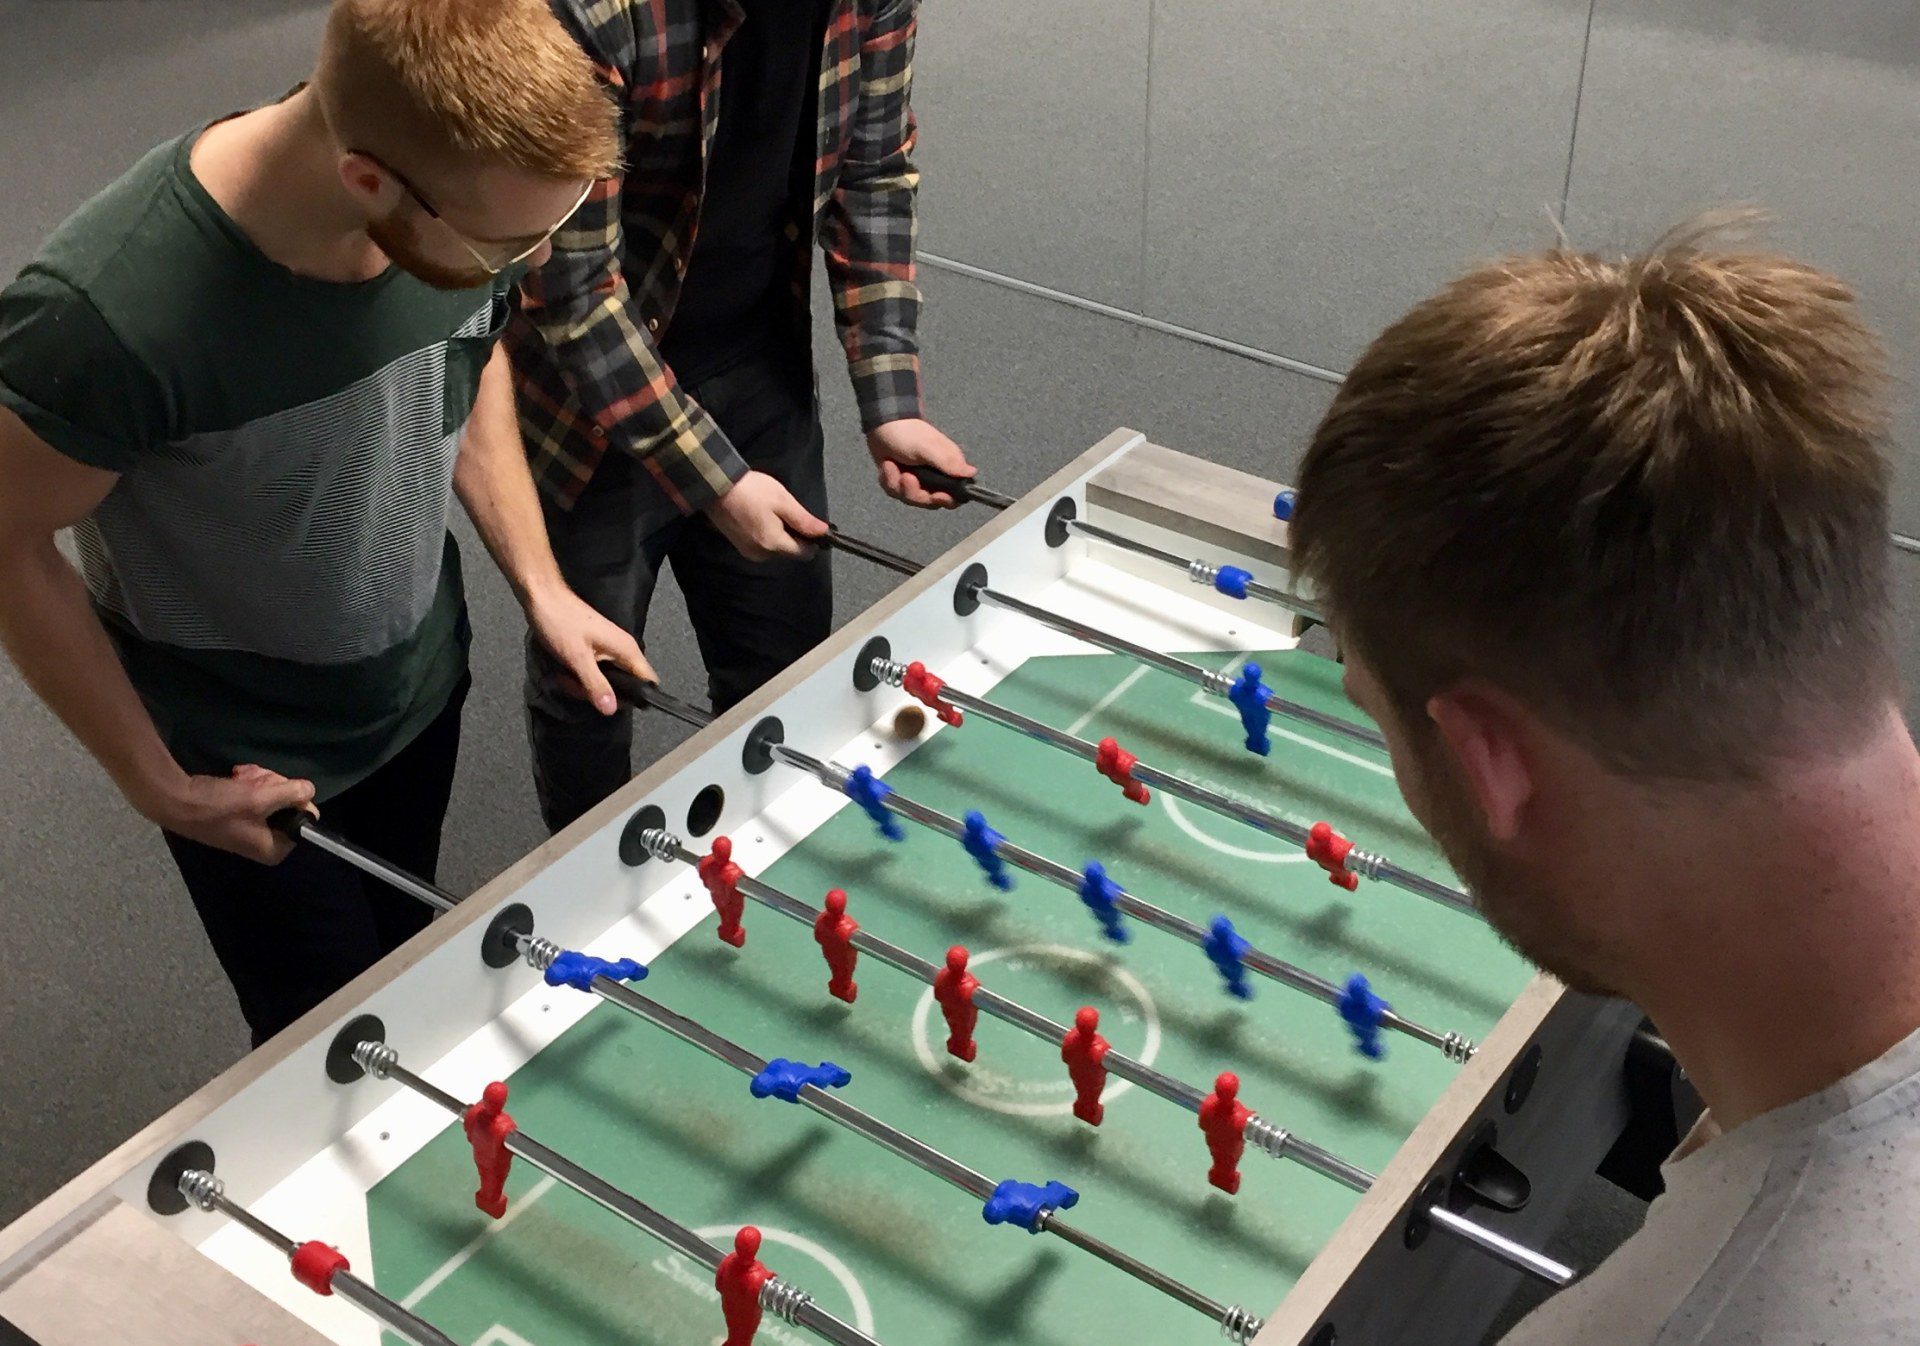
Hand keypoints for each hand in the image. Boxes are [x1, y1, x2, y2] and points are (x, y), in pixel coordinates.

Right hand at [142, 763, 316, 863]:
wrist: (177, 802)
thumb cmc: (220, 807)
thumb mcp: (262, 798)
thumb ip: (292, 794)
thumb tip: (310, 790)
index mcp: (274, 850)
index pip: (303, 823)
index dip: (296, 801)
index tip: (281, 788)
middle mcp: (265, 843)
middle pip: (288, 807)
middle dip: (274, 786)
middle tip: (257, 778)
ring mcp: (252, 829)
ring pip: (273, 797)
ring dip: (261, 781)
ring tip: (243, 776)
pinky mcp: (240, 815)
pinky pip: (257, 796)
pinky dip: (250, 784)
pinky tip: (237, 775)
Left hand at [528, 585, 655, 713]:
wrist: (542, 598)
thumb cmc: (561, 623)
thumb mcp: (577, 658)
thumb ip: (596, 684)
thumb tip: (612, 710)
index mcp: (626, 649)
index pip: (648, 679)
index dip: (639, 696)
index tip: (617, 705)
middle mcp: (623, 649)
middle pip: (625, 684)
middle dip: (602, 692)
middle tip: (577, 687)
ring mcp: (609, 649)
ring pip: (607, 679)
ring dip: (586, 685)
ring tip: (566, 678)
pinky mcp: (596, 649)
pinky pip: (596, 671)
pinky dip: (582, 676)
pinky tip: (565, 673)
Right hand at [703, 470, 828, 560]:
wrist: (716, 487)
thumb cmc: (752, 491)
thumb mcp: (783, 501)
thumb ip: (804, 521)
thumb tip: (824, 532)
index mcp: (774, 545)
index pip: (804, 554)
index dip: (811, 541)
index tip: (808, 524)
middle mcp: (761, 555)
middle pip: (789, 552)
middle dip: (793, 536)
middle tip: (785, 512)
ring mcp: (748, 552)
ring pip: (776, 549)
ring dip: (779, 535)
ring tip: (770, 512)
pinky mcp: (739, 546)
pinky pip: (762, 546)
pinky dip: (766, 534)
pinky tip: (760, 516)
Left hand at [866, 418, 974, 508]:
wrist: (882, 423)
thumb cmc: (908, 433)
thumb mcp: (928, 448)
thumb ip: (948, 462)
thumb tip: (972, 473)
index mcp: (947, 469)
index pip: (955, 495)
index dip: (946, 500)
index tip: (935, 495)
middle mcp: (934, 477)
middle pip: (929, 502)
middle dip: (914, 492)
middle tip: (906, 476)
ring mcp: (916, 480)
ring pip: (909, 498)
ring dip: (897, 484)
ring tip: (891, 465)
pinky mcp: (900, 480)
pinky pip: (895, 492)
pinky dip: (888, 480)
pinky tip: (886, 465)